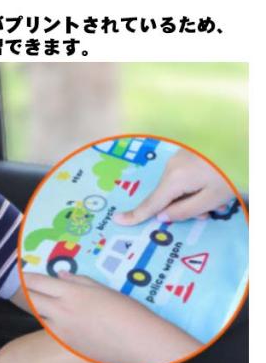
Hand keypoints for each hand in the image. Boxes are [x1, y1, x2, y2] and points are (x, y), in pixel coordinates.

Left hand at [23, 272, 198, 362]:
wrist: (137, 344)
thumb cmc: (128, 313)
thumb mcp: (103, 291)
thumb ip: (79, 282)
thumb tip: (60, 276)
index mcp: (71, 293)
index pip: (37, 282)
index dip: (24, 277)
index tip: (18, 272)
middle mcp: (61, 311)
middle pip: (30, 300)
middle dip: (22, 292)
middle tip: (18, 287)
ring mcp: (61, 330)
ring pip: (38, 316)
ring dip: (36, 308)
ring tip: (34, 301)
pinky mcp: (66, 345)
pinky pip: (50, 330)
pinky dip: (49, 323)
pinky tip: (54, 320)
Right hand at [113, 148, 234, 224]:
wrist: (243, 142)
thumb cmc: (230, 173)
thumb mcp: (211, 199)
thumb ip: (184, 211)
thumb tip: (164, 216)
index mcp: (175, 179)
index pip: (151, 204)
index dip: (136, 215)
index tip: (118, 220)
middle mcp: (172, 166)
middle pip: (168, 197)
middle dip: (184, 208)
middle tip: (210, 212)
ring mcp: (180, 156)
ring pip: (178, 187)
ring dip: (193, 196)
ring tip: (219, 197)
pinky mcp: (188, 151)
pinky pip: (185, 175)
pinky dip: (196, 183)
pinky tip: (215, 183)